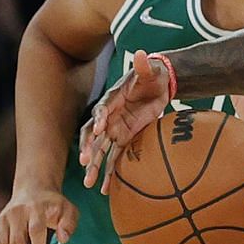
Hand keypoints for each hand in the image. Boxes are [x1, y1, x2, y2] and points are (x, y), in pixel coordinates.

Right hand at [81, 50, 173, 191]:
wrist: (159, 84)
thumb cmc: (152, 76)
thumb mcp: (150, 70)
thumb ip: (144, 66)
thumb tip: (141, 54)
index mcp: (112, 100)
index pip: (102, 110)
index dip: (100, 119)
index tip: (99, 129)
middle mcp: (109, 117)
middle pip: (95, 135)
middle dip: (89, 148)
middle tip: (85, 162)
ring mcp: (115, 129)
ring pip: (102, 151)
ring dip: (95, 166)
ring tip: (90, 183)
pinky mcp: (124, 138)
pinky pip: (115, 158)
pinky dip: (110, 173)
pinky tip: (105, 189)